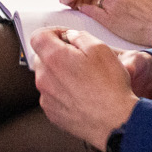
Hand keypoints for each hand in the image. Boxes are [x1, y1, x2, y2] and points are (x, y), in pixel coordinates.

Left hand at [34, 28, 143, 149]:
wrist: (112, 119)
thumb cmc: (109, 86)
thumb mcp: (101, 49)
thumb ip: (81, 37)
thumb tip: (72, 37)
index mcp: (55, 58)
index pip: (38, 37)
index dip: (53, 32)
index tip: (66, 37)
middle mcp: (44, 78)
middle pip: (42, 57)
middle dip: (58, 53)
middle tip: (81, 57)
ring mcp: (46, 97)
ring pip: (47, 77)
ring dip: (61, 73)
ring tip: (85, 79)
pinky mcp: (51, 112)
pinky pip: (53, 95)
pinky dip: (63, 91)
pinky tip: (83, 94)